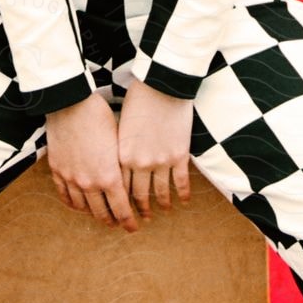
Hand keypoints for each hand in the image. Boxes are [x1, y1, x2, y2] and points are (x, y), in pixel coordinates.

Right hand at [44, 93, 139, 230]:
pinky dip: (73, 204)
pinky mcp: (58, 171)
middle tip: (119, 223)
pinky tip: (79, 205)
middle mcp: (89, 183)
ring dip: (93, 214)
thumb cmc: (99, 116)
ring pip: (83, 208)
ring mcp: (71, 179)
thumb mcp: (118, 141)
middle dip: (113, 220)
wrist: (71, 102)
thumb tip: (129, 180)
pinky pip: (65, 196)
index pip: (121, 209)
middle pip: (102, 213)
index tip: (134, 227)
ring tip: (100, 214)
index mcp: (109, 177)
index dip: (129, 221)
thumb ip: (121, 166)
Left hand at [116, 79, 193, 217]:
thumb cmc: (139, 98)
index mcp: (122, 154)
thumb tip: (120, 164)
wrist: (163, 83)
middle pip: (139, 195)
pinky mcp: (180, 155)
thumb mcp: (122, 124)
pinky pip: (181, 182)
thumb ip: (121, 148)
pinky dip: (182, 194)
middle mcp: (140, 163)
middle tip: (142, 219)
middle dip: (140, 210)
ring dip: (161, 205)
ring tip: (163, 210)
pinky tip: (183, 201)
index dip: (122, 200)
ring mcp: (162, 161)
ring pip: (161, 193)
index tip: (123, 209)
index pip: (120, 186)